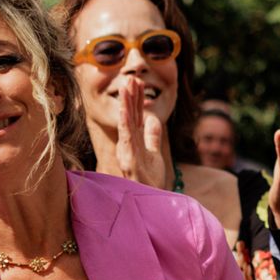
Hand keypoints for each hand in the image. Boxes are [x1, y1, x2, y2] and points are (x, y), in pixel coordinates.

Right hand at [107, 74, 175, 189]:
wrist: (152, 202)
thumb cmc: (150, 181)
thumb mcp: (154, 155)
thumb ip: (152, 137)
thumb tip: (154, 120)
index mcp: (135, 142)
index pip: (136, 116)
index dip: (137, 100)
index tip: (138, 82)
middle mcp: (129, 145)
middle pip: (130, 117)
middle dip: (131, 97)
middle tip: (132, 77)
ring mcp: (128, 153)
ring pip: (126, 124)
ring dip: (125, 105)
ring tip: (126, 86)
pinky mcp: (129, 161)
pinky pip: (126, 139)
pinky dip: (125, 123)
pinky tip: (124, 109)